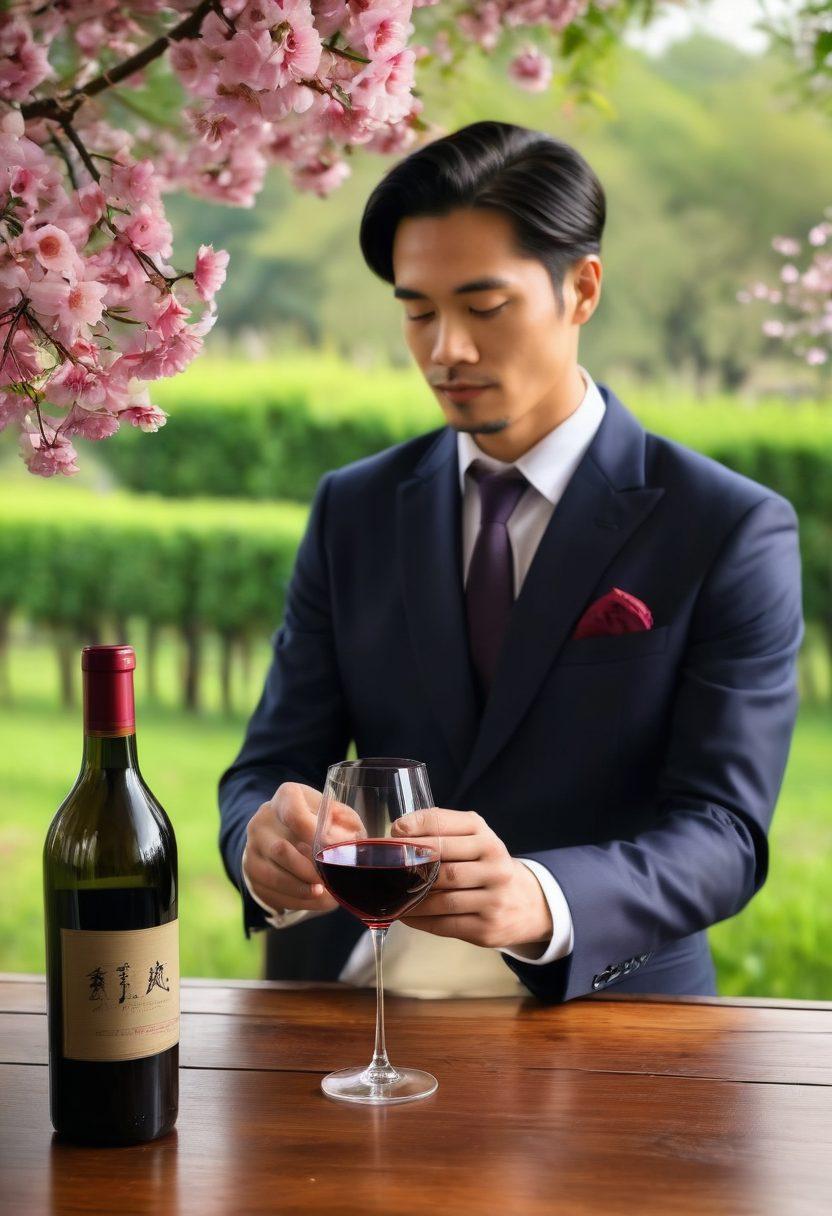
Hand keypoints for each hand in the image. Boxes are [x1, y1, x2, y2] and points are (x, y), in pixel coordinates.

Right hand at [245, 782, 338, 913]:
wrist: (288, 831)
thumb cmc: (320, 821)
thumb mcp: (336, 813)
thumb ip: (344, 822)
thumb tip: (342, 842)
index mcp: (286, 797)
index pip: (294, 815)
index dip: (314, 836)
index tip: (331, 851)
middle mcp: (262, 821)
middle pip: (281, 850)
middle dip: (309, 871)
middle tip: (329, 880)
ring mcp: (252, 848)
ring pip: (274, 876)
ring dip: (303, 890)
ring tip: (325, 894)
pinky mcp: (251, 873)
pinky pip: (272, 893)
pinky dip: (297, 901)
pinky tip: (315, 899)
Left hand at [391, 809, 552, 950]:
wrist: (526, 903)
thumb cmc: (485, 865)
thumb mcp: (474, 840)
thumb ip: (441, 831)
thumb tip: (397, 833)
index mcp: (485, 836)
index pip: (444, 824)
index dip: (416, 826)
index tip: (394, 831)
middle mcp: (494, 863)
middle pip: (442, 864)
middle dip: (408, 865)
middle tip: (384, 867)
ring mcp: (494, 897)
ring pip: (441, 898)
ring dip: (410, 899)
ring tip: (390, 896)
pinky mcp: (488, 927)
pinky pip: (445, 923)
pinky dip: (420, 920)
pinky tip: (405, 914)